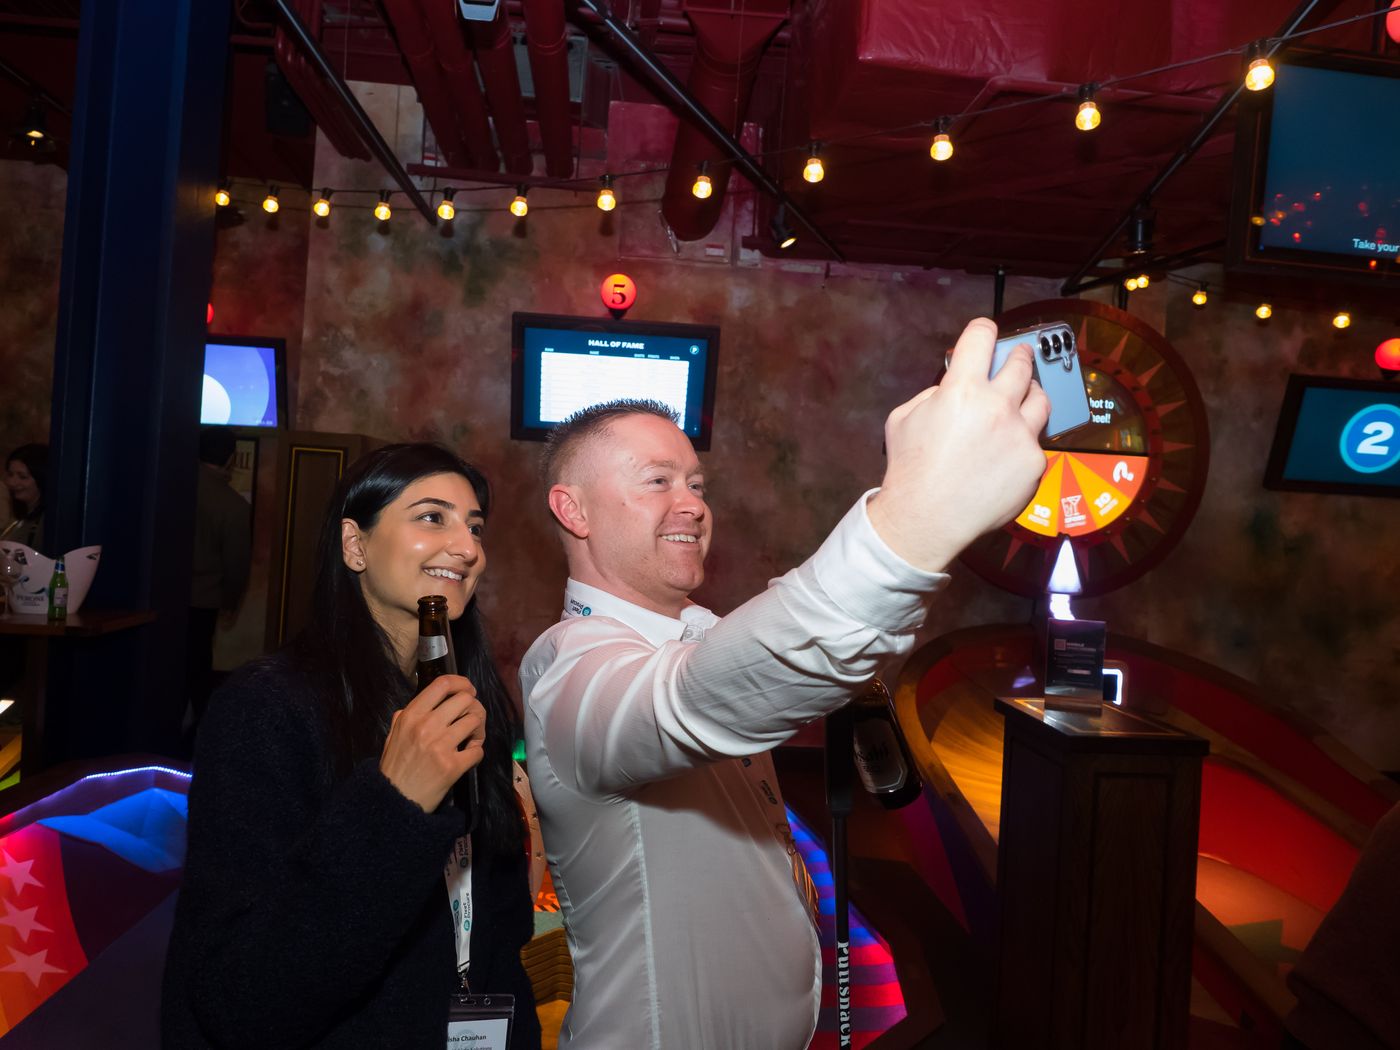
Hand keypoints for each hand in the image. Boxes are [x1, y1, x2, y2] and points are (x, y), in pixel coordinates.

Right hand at [378, 674, 485, 811]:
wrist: (394, 801)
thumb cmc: (394, 768)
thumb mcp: (392, 735)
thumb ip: (406, 716)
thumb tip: (426, 701)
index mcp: (411, 715)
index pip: (442, 684)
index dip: (462, 683)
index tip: (468, 690)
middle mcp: (426, 725)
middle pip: (465, 699)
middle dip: (474, 707)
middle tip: (472, 720)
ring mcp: (440, 745)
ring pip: (475, 720)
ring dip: (478, 729)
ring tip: (472, 739)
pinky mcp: (452, 765)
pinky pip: (478, 750)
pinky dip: (477, 752)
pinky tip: (469, 756)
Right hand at [868, 317, 1050, 572]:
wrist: (927, 519)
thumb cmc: (909, 470)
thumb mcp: (903, 419)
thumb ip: (932, 395)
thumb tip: (952, 387)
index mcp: (961, 389)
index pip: (981, 337)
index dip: (983, 330)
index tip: (986, 332)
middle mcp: (997, 406)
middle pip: (1021, 363)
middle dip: (1018, 355)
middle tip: (1017, 356)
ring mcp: (1021, 435)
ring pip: (1041, 399)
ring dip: (1031, 393)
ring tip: (1025, 397)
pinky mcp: (1034, 463)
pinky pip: (1036, 442)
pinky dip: (1023, 442)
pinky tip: (1009, 451)